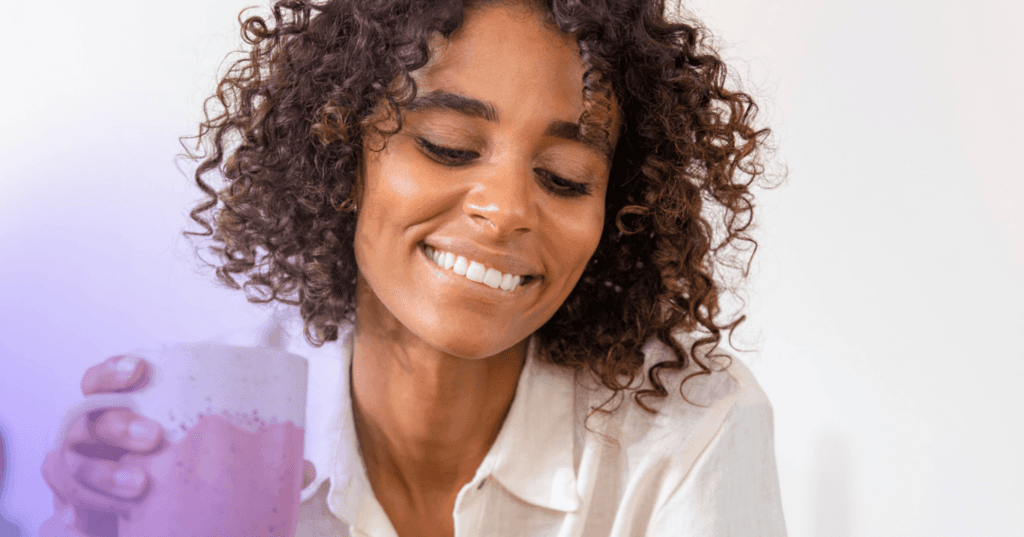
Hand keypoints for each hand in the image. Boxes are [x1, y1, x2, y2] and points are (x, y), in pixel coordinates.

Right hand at [41, 355, 317, 534]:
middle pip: (86, 416)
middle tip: (153, 437)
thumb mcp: (221, 461)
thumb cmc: (188, 480)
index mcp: (130, 411)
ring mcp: (83, 469)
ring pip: (68, 459)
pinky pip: (68, 502)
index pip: (104, 379)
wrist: (164, 526)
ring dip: (103, 471)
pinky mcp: (76, 505)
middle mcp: (97, 437)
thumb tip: (307, 467)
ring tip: (141, 482)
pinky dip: (91, 504)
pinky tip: (120, 506)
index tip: (140, 368)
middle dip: (115, 422)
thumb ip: (257, 456)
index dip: (114, 370)